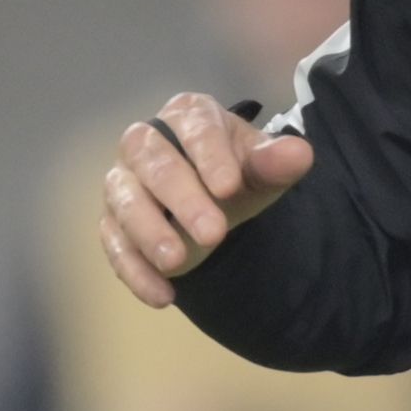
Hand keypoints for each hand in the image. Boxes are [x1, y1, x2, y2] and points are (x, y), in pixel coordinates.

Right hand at [97, 95, 313, 310]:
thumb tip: (299, 155)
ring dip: (149, 235)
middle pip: (154, 164)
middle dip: (182, 199)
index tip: (230, 188)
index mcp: (186, 115)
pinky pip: (115, 246)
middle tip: (213, 234)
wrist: (212, 201)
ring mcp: (123, 182)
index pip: (194, 128)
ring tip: (177, 263)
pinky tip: (163, 296)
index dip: (210, 157)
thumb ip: (275, 162)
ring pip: (125, 202)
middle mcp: (144, 142)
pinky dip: (136, 272)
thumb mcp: (261, 169)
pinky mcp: (112, 223)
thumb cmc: (235, 174)